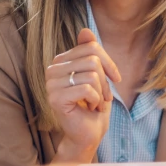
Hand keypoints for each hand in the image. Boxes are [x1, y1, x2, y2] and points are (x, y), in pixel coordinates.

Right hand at [46, 28, 121, 161]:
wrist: (88, 134)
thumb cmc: (93, 106)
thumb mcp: (97, 75)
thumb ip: (90, 53)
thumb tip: (85, 30)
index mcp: (60, 61)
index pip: (90, 47)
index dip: (108, 63)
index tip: (114, 79)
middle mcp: (52, 70)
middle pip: (92, 59)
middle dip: (105, 80)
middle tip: (102, 97)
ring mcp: (51, 84)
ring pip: (91, 74)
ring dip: (101, 92)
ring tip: (96, 103)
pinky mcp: (55, 98)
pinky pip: (87, 88)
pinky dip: (96, 100)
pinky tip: (90, 109)